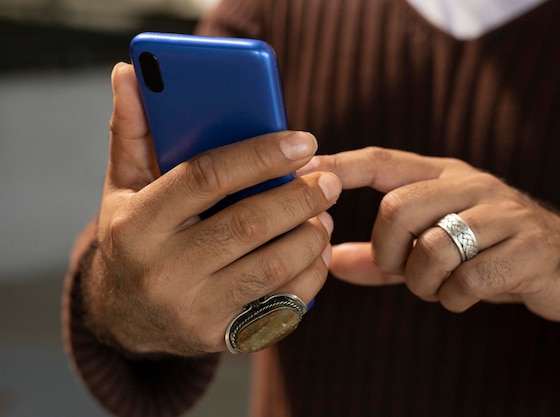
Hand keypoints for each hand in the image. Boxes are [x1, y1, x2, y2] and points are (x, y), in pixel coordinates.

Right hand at [84, 63, 341, 355]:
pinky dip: (311, 274)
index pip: (207, 178)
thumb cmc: (134, 240)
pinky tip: (318, 250)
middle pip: (248, 225)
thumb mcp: (123, 188)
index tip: (303, 141)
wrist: (125, 319)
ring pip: (272, 267)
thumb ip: (133, 133)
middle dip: (299, 197)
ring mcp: (193, 309)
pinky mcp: (221, 336)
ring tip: (325, 214)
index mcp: (137, 224)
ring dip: (311, 235)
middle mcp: (162, 271)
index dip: (260, 155)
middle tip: (328, 179)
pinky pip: (282, 304)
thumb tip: (129, 72)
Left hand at [299, 147, 559, 327]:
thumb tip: (328, 262)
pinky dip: (455, 299)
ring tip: (439, 286)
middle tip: (400, 270)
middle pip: (397, 208)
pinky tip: (467, 295)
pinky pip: (468, 280)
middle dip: (388, 252)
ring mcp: (503, 214)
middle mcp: (470, 185)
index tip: (301, 171)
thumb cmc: (486, 250)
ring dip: (423, 283)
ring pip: (432, 248)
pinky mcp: (529, 248)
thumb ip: (382, 256)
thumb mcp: (432, 246)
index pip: (380, 160)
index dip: (339, 166)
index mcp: (443, 176)